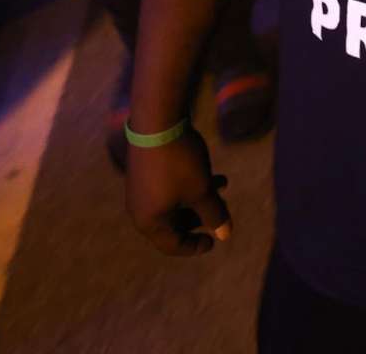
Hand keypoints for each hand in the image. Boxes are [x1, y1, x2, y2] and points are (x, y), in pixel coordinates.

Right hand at [126, 126, 231, 256]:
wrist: (157, 119)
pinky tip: (211, 171)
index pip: (171, 245)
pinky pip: (167, 187)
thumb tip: (226, 235)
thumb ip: (214, 215)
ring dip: (198, 197)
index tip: (214, 240)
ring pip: (173, 203)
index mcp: (149, 222)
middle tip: (220, 210)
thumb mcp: (202, 191)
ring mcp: (139, 189)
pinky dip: (188, 184)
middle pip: (172, 224)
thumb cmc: (180, 162)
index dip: (195, 246)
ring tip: (223, 184)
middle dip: (200, 217)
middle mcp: (139, 209)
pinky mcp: (144, 170)